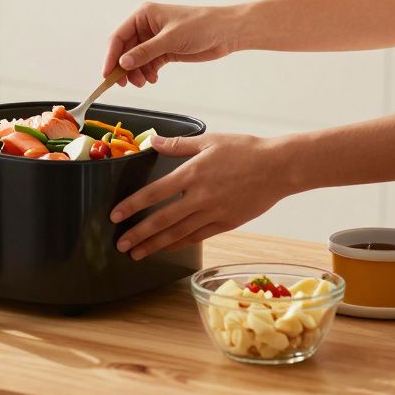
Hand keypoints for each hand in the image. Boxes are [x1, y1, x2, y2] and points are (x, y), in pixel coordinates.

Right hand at [103, 2, 242, 86]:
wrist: (227, 32)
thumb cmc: (201, 26)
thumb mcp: (170, 39)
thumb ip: (145, 52)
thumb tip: (123, 63)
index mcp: (143, 15)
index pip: (119, 37)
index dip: (111, 56)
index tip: (107, 75)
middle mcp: (146, 26)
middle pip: (126, 50)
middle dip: (124, 68)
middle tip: (124, 84)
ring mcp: (155, 39)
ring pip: (136, 59)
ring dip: (136, 72)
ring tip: (143, 82)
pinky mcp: (165, 50)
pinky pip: (149, 63)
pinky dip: (148, 72)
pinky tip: (153, 79)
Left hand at [110, 133, 293, 259]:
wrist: (279, 167)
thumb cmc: (245, 150)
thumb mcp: (209, 140)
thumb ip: (178, 144)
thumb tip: (152, 140)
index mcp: (192, 173)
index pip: (154, 193)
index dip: (132, 206)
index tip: (115, 216)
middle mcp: (200, 197)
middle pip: (162, 220)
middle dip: (138, 234)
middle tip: (120, 244)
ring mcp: (214, 212)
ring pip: (178, 233)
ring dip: (154, 244)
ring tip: (137, 253)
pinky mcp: (226, 223)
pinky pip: (197, 236)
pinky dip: (178, 243)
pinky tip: (165, 247)